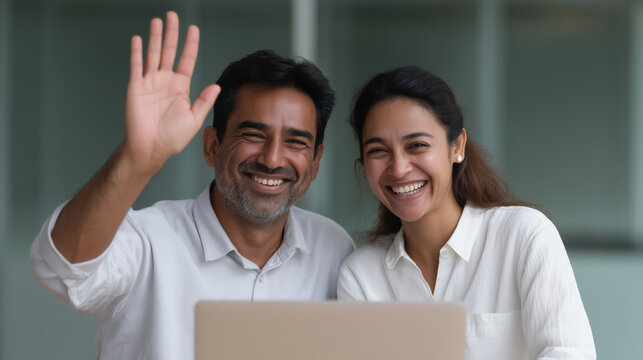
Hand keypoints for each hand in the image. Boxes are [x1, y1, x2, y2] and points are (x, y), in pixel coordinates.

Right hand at [124, 11, 219, 170]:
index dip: (190, 44)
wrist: (151, 148)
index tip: (193, 29)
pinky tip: (138, 39)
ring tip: (158, 20)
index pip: (187, 60)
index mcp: (180, 87)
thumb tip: (216, 86)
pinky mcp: (136, 87)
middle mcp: (165, 81)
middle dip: (172, 33)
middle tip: (173, 15)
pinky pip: (137, 66)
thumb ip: (204, 101)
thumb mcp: (194, 119)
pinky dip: (137, 52)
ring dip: (156, 37)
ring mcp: (150, 82)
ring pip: (154, 54)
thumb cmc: (172, 137)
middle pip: (170, 51)